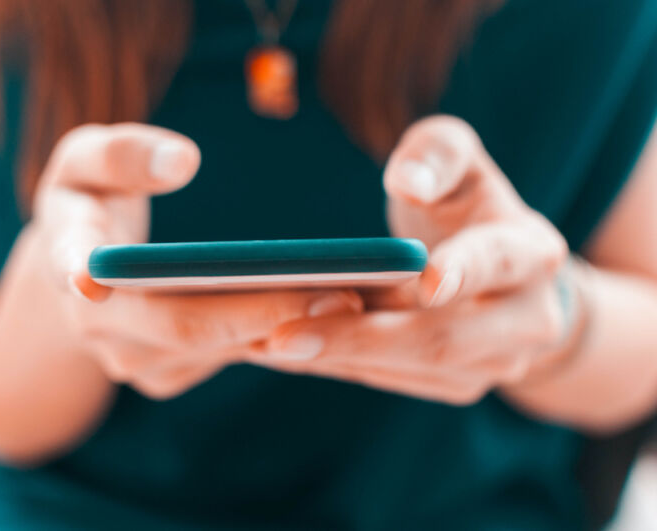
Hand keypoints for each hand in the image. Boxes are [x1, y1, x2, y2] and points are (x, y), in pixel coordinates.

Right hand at [32, 123, 362, 398]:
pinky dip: (277, 337)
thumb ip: (120, 153)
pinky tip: (328, 313)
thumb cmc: (91, 199)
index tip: (111, 281)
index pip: (82, 269)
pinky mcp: (168, 373)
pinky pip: (228, 357)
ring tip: (353, 299)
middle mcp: (99, 326)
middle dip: (265, 311)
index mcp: (71, 260)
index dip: (98, 276)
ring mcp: (135, 359)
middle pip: (185, 326)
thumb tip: (181, 160)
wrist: (84, 268)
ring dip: (284, 329)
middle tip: (342, 292)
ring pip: (217, 350)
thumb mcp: (86, 160)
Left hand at [249, 116, 575, 403]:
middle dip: (359, 338)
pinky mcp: (456, 384)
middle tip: (281, 336)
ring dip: (334, 359)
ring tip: (260, 346)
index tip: (425, 280)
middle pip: (442, 338)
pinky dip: (335, 365)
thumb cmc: (465, 206)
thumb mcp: (459, 162)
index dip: (464, 270)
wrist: (502, 276)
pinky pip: (390, 380)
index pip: (499, 262)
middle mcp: (525, 320)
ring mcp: (494, 363)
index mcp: (530, 254)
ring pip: (409, 369)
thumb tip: (407, 180)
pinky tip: (280, 352)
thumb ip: (438, 152)